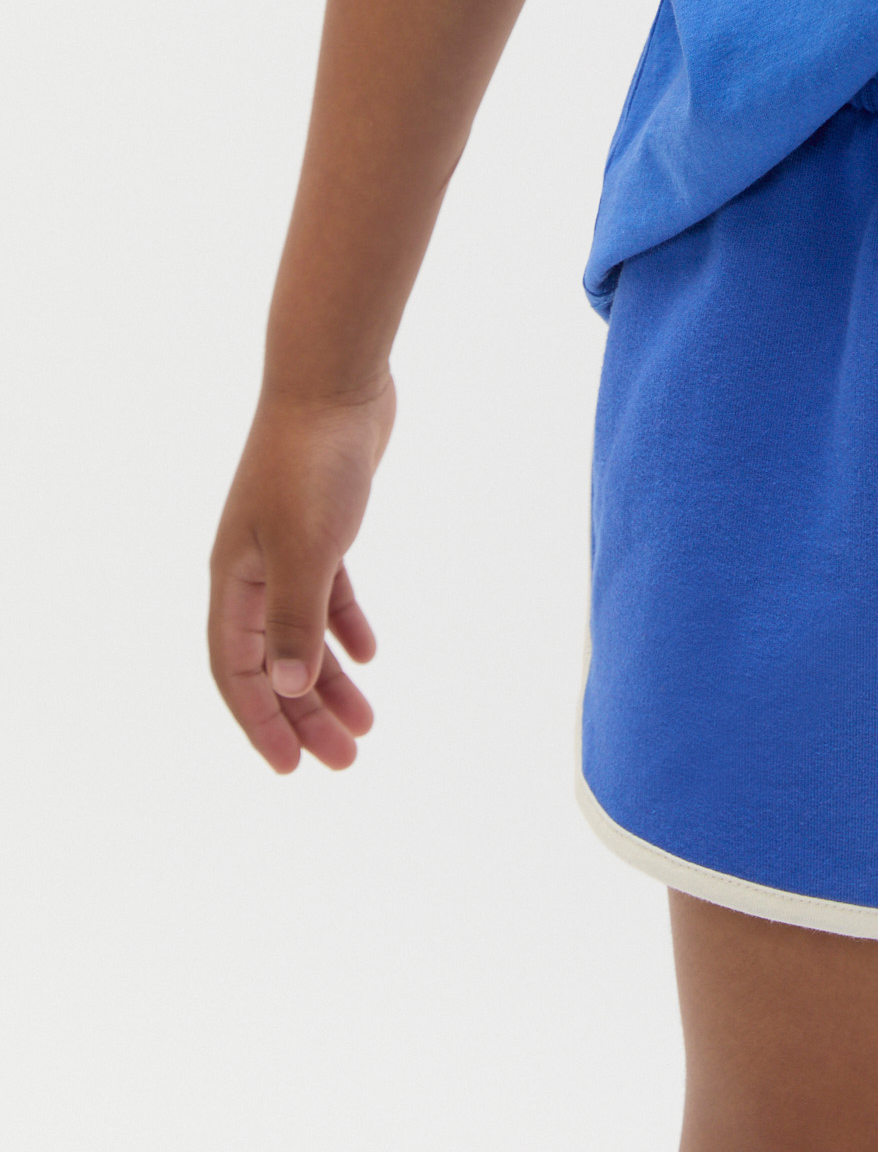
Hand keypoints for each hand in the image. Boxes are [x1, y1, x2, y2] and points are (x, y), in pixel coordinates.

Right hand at [208, 380, 395, 772]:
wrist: (335, 382)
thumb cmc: (312, 461)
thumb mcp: (306, 547)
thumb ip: (296, 618)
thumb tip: (286, 688)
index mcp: (234, 580)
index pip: (238, 671)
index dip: (260, 722)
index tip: (291, 768)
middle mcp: (253, 569)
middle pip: (274, 661)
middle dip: (305, 715)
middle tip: (344, 759)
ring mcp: (286, 547)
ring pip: (304, 631)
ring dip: (330, 679)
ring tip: (365, 724)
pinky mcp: (323, 525)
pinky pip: (327, 593)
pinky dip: (344, 625)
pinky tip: (369, 655)